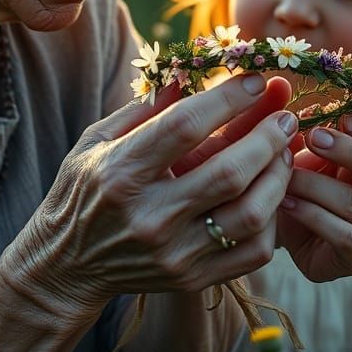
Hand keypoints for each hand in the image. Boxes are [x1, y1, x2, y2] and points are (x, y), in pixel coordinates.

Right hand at [11, 74, 298, 323]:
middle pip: (229, 172)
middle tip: (285, 116)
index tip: (254, 79)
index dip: (228, 98)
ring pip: (250, 214)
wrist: (67, 264)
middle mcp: (149, 216)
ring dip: (277, 176)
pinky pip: (253, 251)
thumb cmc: (83, 190)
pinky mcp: (191, 279)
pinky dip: (272, 219)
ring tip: (283, 152)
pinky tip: (269, 193)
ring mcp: (173, 253)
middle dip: (267, 137)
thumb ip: (145, 108)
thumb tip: (190, 72)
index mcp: (121, 172)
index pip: (185, 127)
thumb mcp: (97, 140)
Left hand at [276, 115, 351, 281]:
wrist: (278, 235)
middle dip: (348, 152)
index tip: (341, 116)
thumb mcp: (294, 154)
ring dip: (316, 186)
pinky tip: (286, 203)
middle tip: (314, 138)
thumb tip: (280, 85)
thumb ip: (294, 125)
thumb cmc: (292, 187)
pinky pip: (343, 234)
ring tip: (284, 177)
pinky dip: (312, 216)